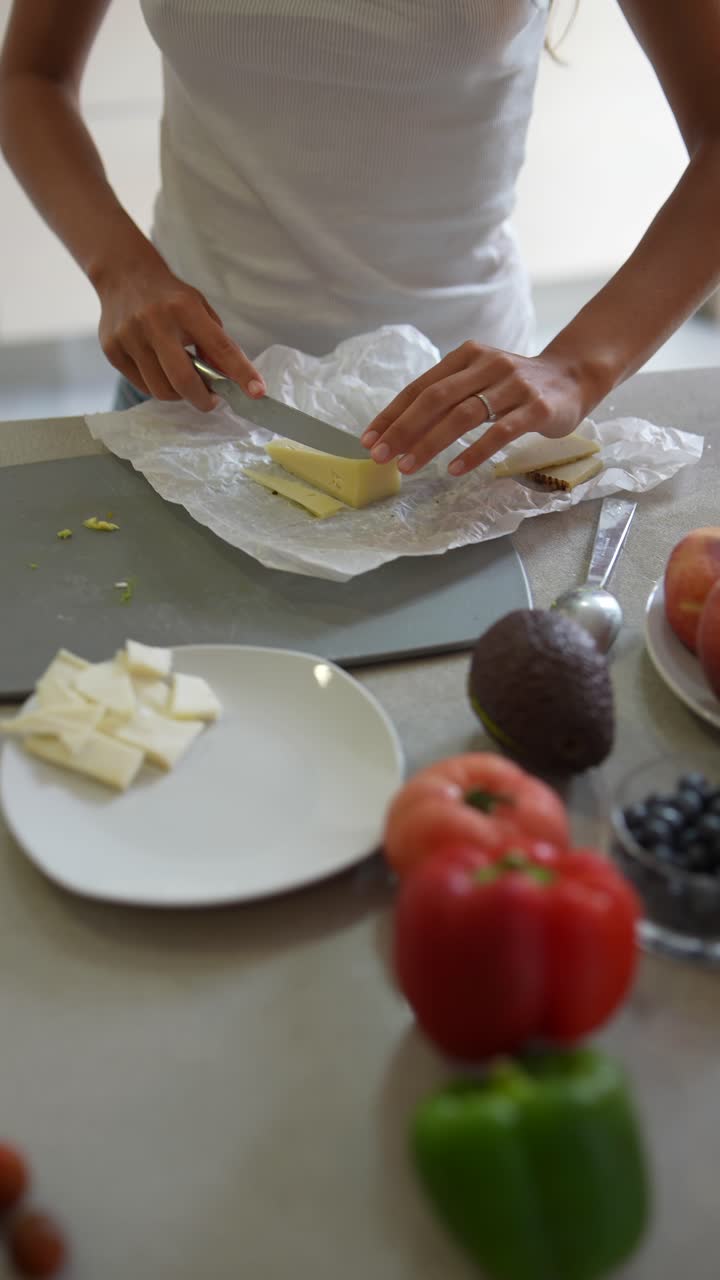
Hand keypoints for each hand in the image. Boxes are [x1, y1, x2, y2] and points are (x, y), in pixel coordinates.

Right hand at [97, 256, 264, 411]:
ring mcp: (129, 337)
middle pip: (183, 380)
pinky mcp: (112, 350)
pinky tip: (160, 370)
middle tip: (210, 400)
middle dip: (202, 400)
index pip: (220, 347)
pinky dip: (158, 386)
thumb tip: (232, 381)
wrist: (123, 274)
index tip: (257, 392)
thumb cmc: (169, 297)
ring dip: (179, 394)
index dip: (241, 373)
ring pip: (161, 390)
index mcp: (184, 308)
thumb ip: (216, 343)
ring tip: (183, 380)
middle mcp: (155, 322)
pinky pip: (142, 385)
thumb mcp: (199, 309)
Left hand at [361, 342, 589, 475]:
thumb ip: (448, 396)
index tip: (369, 440)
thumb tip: (401, 430)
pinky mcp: (536, 408)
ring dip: (431, 443)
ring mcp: (513, 385)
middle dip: (403, 429)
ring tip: (409, 467)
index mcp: (467, 356)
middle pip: (436, 398)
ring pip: (463, 414)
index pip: (421, 387)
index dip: (392, 414)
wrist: (573, 376)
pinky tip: (455, 469)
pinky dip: (474, 451)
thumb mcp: (480, 379)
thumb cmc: (517, 385)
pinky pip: (499, 431)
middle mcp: (488, 365)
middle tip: (382, 457)